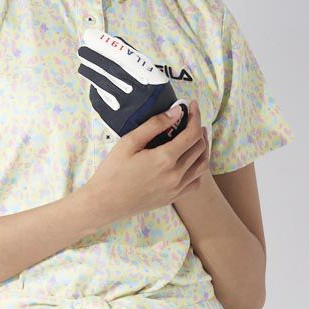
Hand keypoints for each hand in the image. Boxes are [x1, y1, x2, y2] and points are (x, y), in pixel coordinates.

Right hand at [80, 97, 209, 225]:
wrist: (104, 203)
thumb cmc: (112, 172)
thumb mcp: (129, 142)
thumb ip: (154, 124)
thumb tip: (176, 112)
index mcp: (165, 159)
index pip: (192, 134)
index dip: (196, 116)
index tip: (192, 105)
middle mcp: (175, 175)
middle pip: (200, 148)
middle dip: (199, 129)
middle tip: (192, 119)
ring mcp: (176, 188)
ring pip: (202, 165)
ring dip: (203, 148)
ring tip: (196, 137)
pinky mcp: (172, 197)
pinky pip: (195, 182)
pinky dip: (198, 168)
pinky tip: (191, 161)